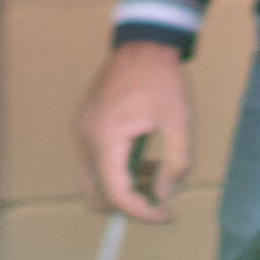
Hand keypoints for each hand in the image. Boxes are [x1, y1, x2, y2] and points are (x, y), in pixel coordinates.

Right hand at [78, 41, 195, 221]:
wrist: (143, 44)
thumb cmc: (164, 81)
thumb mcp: (180, 123)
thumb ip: (175, 164)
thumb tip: (162, 196)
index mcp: (107, 139)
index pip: (117, 194)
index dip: (141, 213)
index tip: (166, 215)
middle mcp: (85, 139)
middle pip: (95, 196)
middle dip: (127, 205)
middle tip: (157, 198)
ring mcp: (79, 132)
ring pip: (90, 181)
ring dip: (118, 188)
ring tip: (152, 174)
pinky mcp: (81, 125)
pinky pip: (90, 162)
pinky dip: (111, 171)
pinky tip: (140, 157)